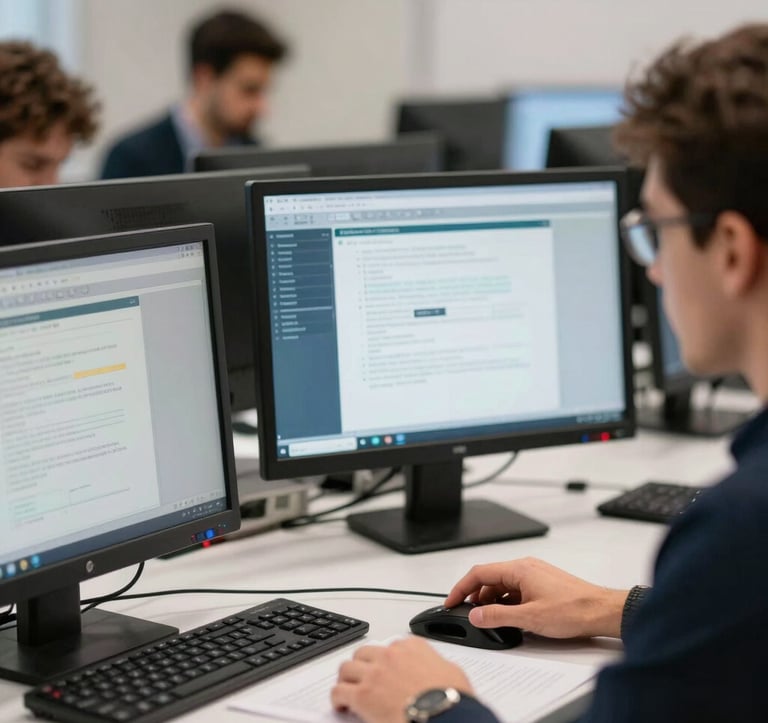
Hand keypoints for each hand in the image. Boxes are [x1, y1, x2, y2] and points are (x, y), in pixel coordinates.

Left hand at [331, 637, 473, 722]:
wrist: (445, 715)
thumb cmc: (452, 698)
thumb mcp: (452, 673)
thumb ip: (438, 665)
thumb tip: (438, 671)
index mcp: (413, 647)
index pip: (392, 646)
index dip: (386, 660)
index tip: (386, 669)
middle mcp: (391, 655)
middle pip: (365, 653)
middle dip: (362, 665)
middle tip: (362, 678)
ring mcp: (375, 673)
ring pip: (347, 668)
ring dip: (347, 679)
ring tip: (348, 689)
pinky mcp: (363, 695)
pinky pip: (339, 691)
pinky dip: (338, 698)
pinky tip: (341, 705)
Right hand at [445, 557, 628, 638]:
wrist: (601, 611)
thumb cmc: (573, 610)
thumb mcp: (529, 618)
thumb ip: (497, 616)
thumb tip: (475, 615)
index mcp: (519, 569)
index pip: (479, 573)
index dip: (461, 588)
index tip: (451, 601)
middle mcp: (525, 567)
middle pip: (490, 578)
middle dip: (475, 596)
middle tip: (467, 614)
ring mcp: (534, 575)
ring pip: (503, 585)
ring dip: (492, 601)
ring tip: (489, 620)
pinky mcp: (542, 584)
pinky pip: (516, 589)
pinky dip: (506, 602)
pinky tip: (508, 617)